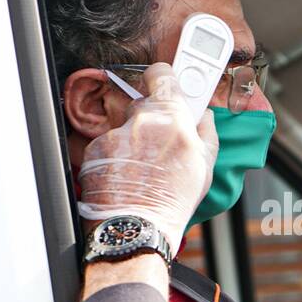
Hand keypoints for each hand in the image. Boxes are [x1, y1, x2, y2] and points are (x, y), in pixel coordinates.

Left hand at [76, 64, 218, 250]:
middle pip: (144, 105)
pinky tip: (127, 176)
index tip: (166, 81)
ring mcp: (115, 135)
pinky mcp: (95, 150)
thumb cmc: (173, 200)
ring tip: (144, 170)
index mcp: (171, 117)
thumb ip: (206, 132)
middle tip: (162, 143)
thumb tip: (205, 116)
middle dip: (153, 119)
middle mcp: (141, 120)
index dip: (164, 77)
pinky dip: (116, 157)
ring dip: (134, 142)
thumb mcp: (205, 166)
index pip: (162, 74)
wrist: (138, 227)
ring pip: (126, 128)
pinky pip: (108, 146)